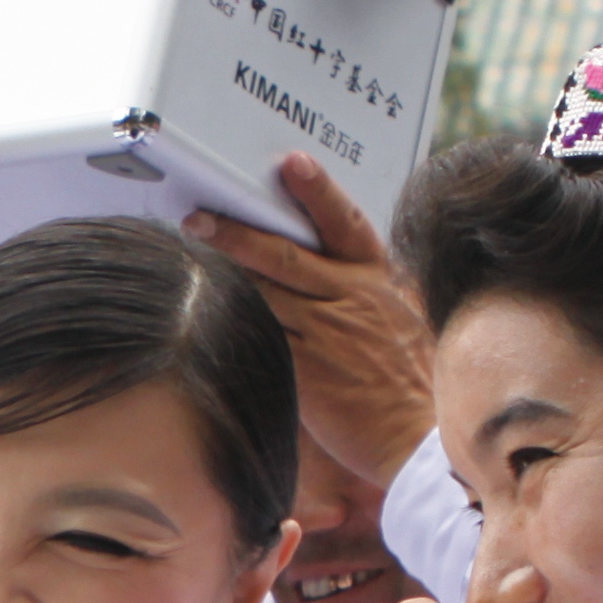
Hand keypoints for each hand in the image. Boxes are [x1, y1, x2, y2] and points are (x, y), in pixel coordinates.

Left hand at [187, 155, 434, 487]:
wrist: (416, 438)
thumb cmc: (405, 381)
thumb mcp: (396, 317)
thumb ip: (359, 289)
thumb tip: (317, 265)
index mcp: (378, 280)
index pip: (346, 224)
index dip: (319, 191)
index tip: (293, 164)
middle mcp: (353, 299)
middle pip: (285, 256)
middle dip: (237, 234)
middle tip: (198, 219)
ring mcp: (328, 334)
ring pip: (265, 294)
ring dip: (224, 277)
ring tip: (187, 260)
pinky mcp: (307, 370)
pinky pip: (262, 336)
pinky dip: (234, 321)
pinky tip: (204, 313)